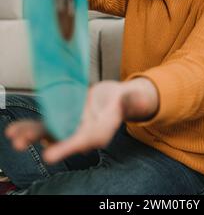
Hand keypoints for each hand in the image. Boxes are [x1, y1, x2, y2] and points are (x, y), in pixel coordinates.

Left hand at [5, 78, 158, 163]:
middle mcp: (83, 132)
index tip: (51, 154)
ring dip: (31, 136)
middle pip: (61, 139)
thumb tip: (141, 97)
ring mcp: (71, 126)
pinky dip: (30, 128)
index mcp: (100, 131)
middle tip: (21, 144)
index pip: (83, 140)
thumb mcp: (131, 97)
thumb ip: (134, 98)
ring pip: (49, 134)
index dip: (67, 147)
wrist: (115, 99)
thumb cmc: (125, 99)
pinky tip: (14, 130)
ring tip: (13, 137)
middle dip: (39, 142)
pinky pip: (45, 124)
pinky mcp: (63, 118)